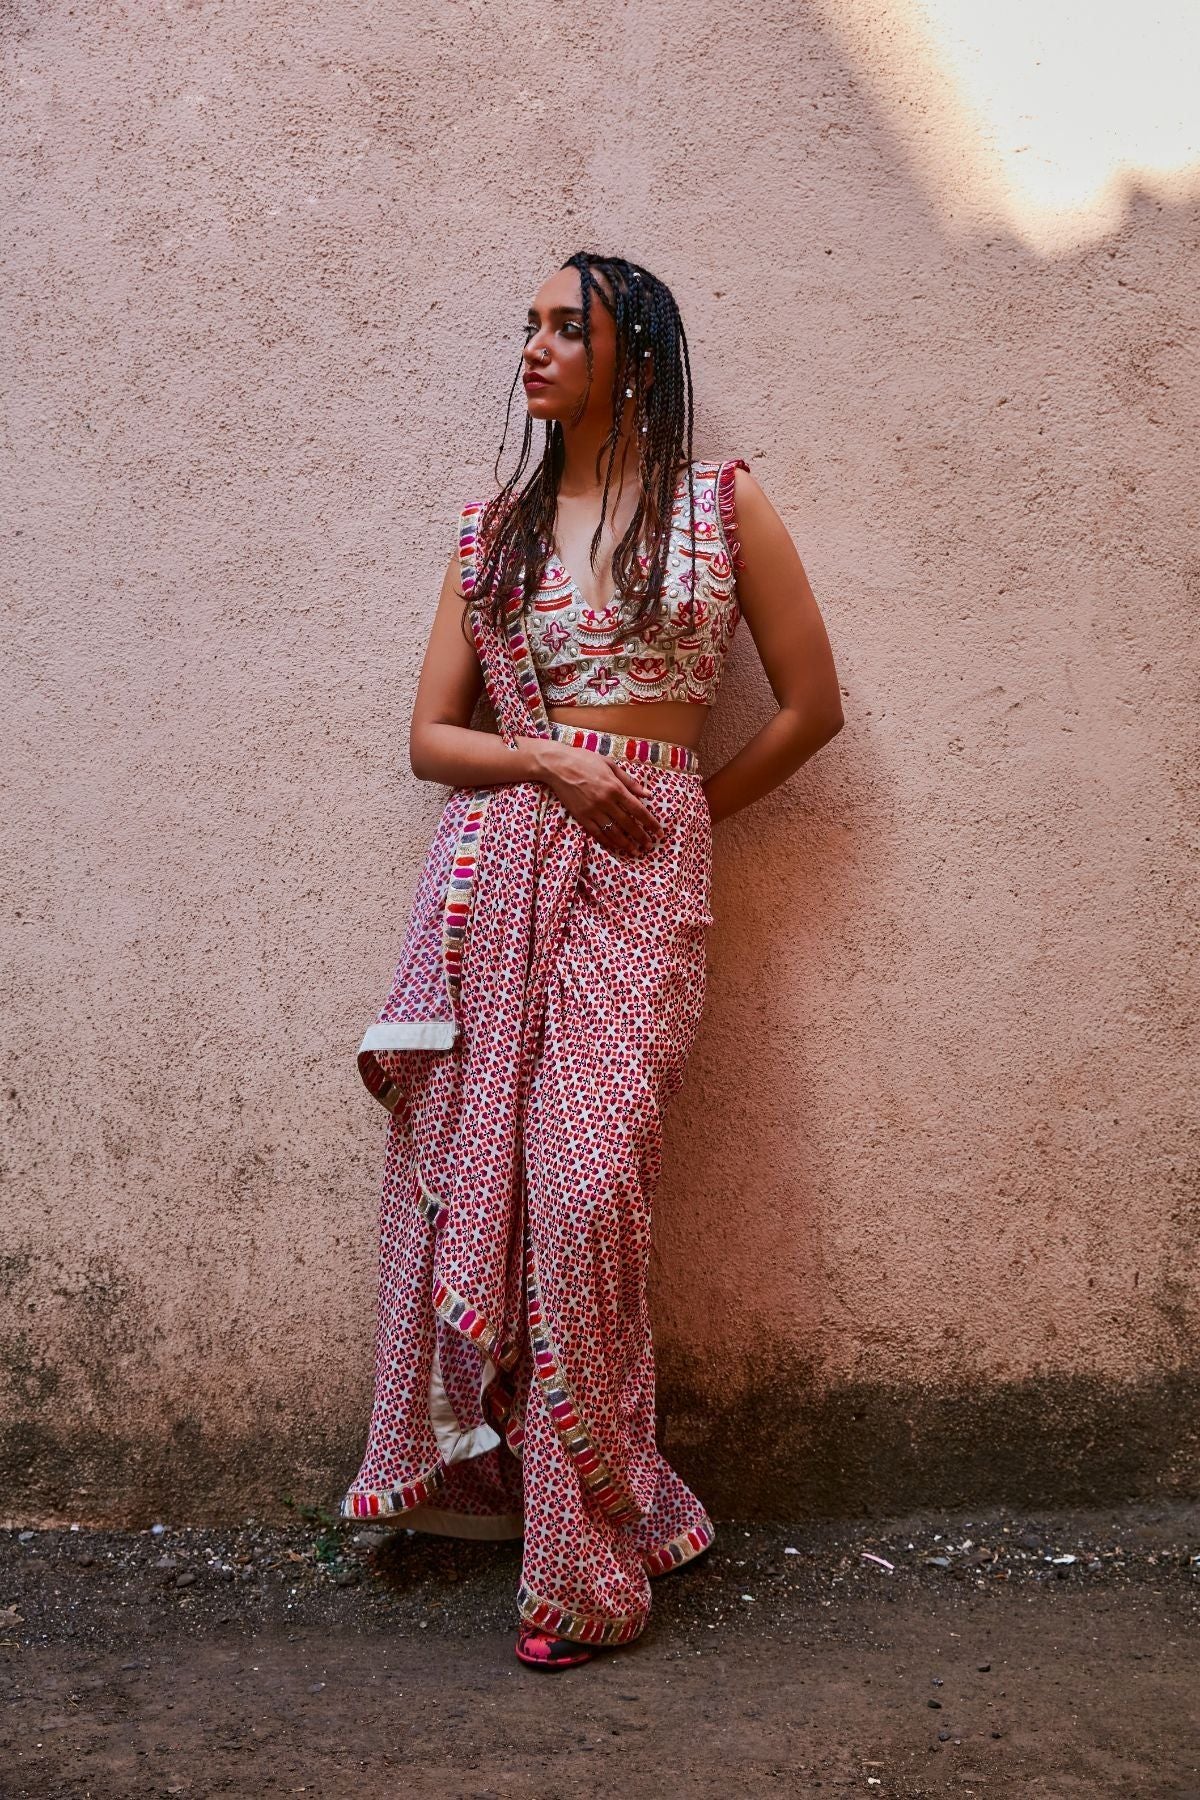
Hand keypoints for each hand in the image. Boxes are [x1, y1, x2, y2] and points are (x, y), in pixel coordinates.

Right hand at [530, 739, 665, 855]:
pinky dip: (607, 841)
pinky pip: (597, 833)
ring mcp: (593, 810)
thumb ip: (629, 781)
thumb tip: (648, 794)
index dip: (650, 823)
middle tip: (649, 846)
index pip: (638, 809)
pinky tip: (615, 846)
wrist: (558, 765)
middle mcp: (606, 801)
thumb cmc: (585, 760)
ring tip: (635, 851)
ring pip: (613, 832)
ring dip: (625, 843)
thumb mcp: (610, 765)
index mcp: (615, 787)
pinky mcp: (581, 816)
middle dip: (641, 836)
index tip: (659, 832)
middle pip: (628, 824)